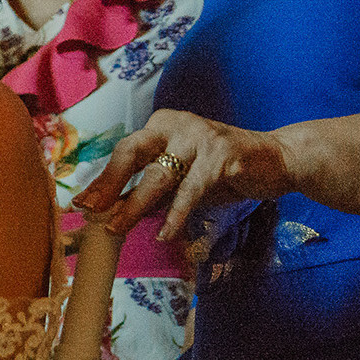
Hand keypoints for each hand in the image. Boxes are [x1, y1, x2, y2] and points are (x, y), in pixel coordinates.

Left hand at [72, 109, 294, 240]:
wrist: (278, 161)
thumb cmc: (222, 172)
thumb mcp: (180, 180)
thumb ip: (149, 191)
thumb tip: (110, 213)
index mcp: (160, 126)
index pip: (123, 153)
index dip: (101, 179)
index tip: (80, 203)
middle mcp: (175, 125)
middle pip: (131, 153)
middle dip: (109, 184)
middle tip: (91, 210)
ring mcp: (199, 136)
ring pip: (159, 174)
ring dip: (136, 205)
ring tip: (117, 228)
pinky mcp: (222, 154)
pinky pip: (192, 189)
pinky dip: (176, 213)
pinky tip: (164, 233)